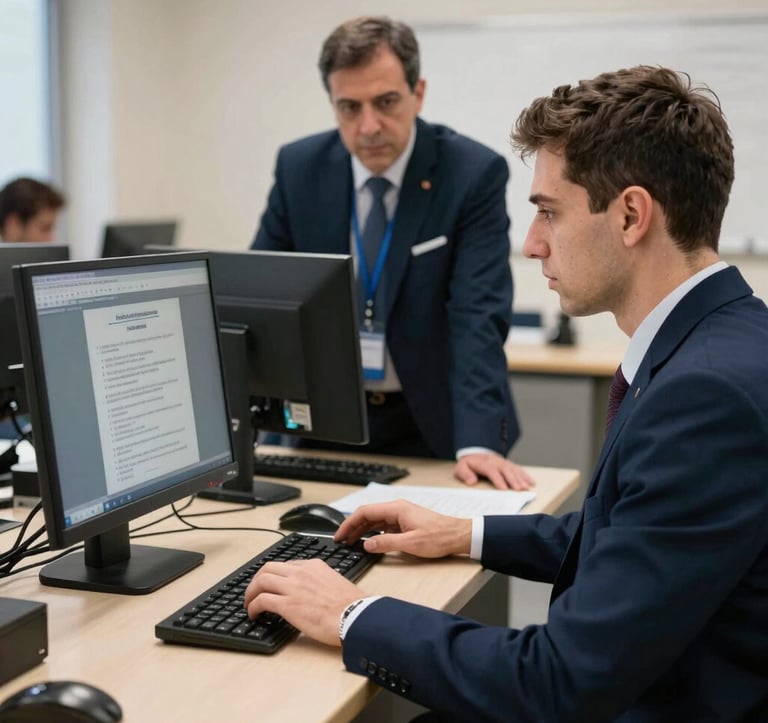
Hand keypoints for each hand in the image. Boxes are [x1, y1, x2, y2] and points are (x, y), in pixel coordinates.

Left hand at [243, 558, 360, 646]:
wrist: (355, 615)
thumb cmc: (351, 605)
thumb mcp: (335, 582)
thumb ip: (320, 582)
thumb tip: (313, 593)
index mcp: (313, 566)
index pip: (286, 565)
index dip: (274, 575)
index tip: (270, 584)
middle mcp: (301, 572)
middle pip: (268, 568)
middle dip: (257, 580)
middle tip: (253, 591)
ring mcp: (292, 587)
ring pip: (261, 581)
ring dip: (250, 592)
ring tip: (249, 604)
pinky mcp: (287, 604)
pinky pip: (261, 600)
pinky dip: (253, 607)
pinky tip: (254, 614)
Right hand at [335, 500, 471, 557]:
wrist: (458, 536)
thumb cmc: (440, 537)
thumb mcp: (411, 544)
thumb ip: (386, 544)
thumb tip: (366, 544)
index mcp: (396, 509)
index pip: (365, 512)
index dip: (349, 523)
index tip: (340, 534)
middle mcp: (397, 509)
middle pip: (368, 515)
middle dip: (353, 527)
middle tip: (341, 540)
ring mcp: (401, 515)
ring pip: (375, 520)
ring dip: (362, 530)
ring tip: (351, 542)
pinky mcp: (405, 522)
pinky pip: (383, 525)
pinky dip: (373, 532)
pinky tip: (369, 541)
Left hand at [454, 453, 534, 489]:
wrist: (474, 454)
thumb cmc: (469, 464)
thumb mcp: (461, 468)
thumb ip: (465, 474)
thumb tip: (472, 481)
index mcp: (484, 463)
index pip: (492, 470)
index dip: (498, 479)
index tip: (504, 489)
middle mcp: (495, 461)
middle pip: (505, 470)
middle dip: (513, 480)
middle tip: (519, 490)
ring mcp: (503, 462)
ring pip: (513, 469)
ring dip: (521, 478)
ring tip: (526, 487)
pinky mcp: (508, 464)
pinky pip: (518, 469)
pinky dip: (525, 475)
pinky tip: (531, 482)